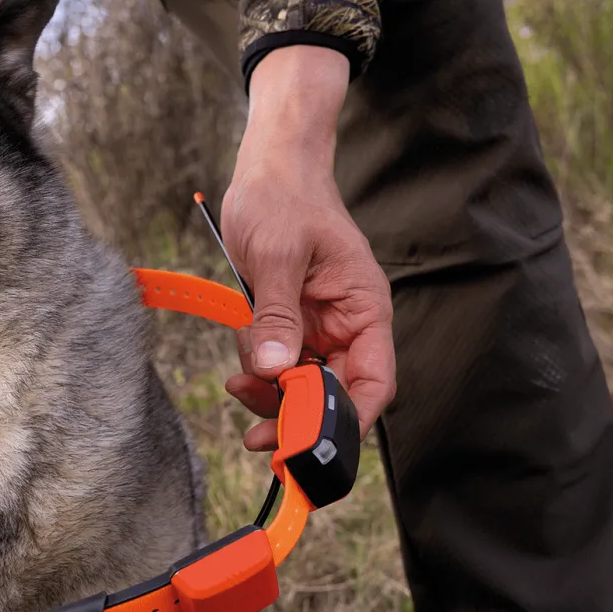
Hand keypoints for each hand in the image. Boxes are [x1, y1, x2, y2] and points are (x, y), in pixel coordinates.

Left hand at [220, 46, 395, 451]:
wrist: (269, 167)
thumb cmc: (284, 198)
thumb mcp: (277, 257)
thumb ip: (275, 315)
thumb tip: (273, 369)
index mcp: (364, 308)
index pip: (374, 380)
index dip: (350, 419)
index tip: (314, 445)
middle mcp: (347, 324)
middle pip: (334, 392)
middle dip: (298, 417)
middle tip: (259, 439)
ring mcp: (319, 327)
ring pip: (302, 385)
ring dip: (273, 398)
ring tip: (239, 388)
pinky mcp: (290, 323)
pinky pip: (279, 364)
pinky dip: (260, 376)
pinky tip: (238, 375)